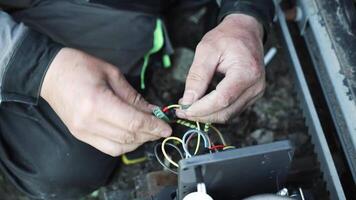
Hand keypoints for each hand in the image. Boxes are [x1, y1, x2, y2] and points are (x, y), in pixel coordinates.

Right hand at [41, 48, 171, 155]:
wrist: (49, 73)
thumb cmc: (80, 67)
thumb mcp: (112, 74)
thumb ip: (133, 97)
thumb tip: (153, 111)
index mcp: (98, 103)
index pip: (134, 122)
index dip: (154, 127)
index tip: (167, 128)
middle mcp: (89, 122)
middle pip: (128, 137)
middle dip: (149, 134)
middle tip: (161, 128)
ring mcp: (83, 132)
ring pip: (120, 147)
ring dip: (138, 142)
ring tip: (149, 132)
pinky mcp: (80, 135)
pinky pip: (108, 148)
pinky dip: (124, 144)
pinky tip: (132, 135)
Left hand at [176, 14, 264, 122]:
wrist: (246, 31)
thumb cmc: (228, 36)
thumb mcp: (206, 50)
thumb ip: (197, 76)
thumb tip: (188, 100)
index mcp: (246, 72)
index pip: (222, 99)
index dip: (201, 108)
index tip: (184, 109)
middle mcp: (255, 86)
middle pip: (225, 112)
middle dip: (201, 115)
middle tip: (182, 111)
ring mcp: (255, 92)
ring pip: (228, 115)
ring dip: (207, 115)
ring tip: (189, 107)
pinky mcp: (251, 96)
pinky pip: (231, 110)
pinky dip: (215, 110)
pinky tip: (202, 104)